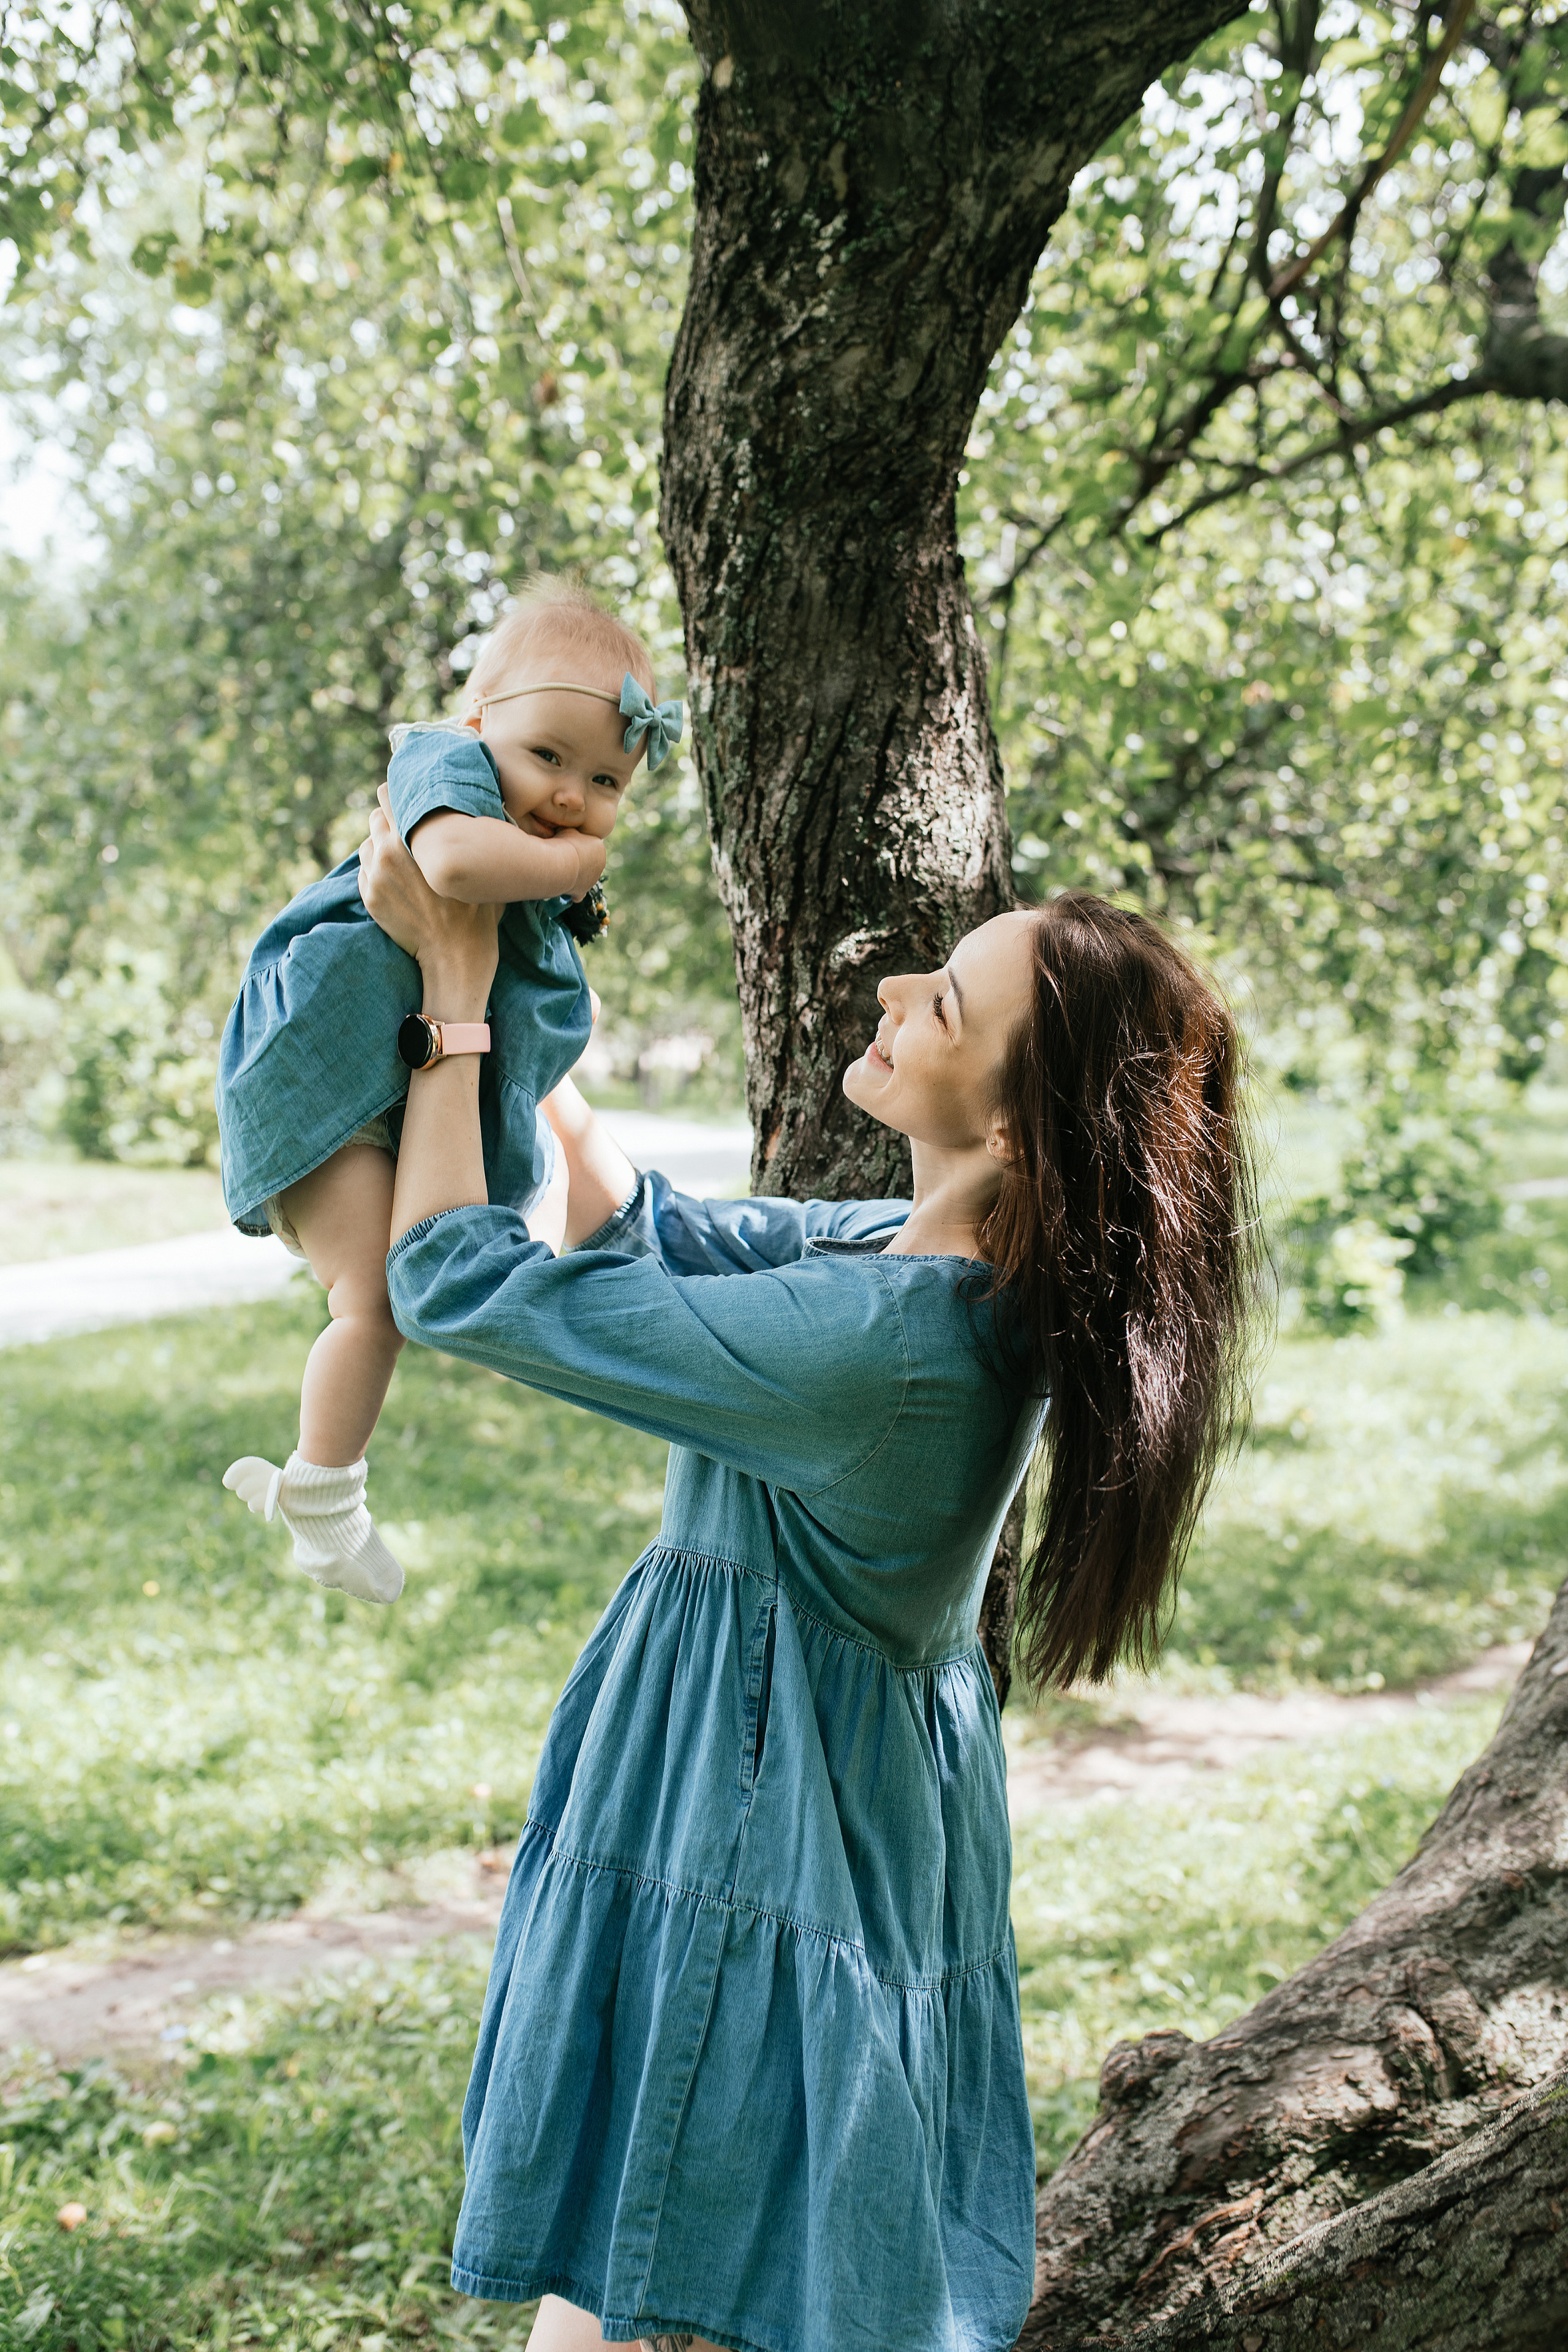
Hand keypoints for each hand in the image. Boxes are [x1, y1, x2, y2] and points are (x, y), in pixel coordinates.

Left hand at [360, 785, 500, 1011]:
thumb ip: (462, 832)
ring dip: (381, 847)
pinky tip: (400, 882)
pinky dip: (378, 871)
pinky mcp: (369, 897)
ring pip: (367, 845)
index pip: (389, 796)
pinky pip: (365, 871)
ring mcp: (375, 876)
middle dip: (389, 822)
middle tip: (408, 832)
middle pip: (375, 818)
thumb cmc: (475, 910)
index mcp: (413, 837)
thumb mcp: (475, 864)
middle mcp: (387, 853)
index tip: (406, 795)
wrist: (455, 956)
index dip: (397, 793)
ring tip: (404, 860)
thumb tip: (472, 806)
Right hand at [557, 827, 606, 900]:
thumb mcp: (568, 829)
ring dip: (574, 874)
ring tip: (560, 869)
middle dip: (577, 860)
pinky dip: (574, 893)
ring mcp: (592, 878)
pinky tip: (567, 892)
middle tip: (562, 857)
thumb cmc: (564, 843)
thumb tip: (568, 831)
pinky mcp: (582, 890)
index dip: (576, 845)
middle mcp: (600, 863)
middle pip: (587, 862)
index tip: (565, 844)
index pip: (588, 845)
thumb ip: (572, 832)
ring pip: (583, 876)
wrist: (562, 862)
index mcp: (598, 846)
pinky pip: (579, 894)